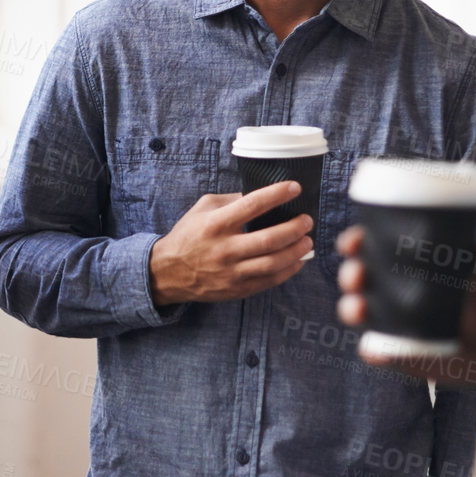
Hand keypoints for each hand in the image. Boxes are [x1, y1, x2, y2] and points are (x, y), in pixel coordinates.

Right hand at [149, 181, 313, 304]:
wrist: (168, 272)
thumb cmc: (188, 236)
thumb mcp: (203, 209)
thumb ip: (231, 201)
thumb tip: (261, 195)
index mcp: (215, 224)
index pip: (252, 205)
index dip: (277, 195)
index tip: (294, 188)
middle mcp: (224, 249)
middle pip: (269, 238)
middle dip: (294, 227)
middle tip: (307, 220)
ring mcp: (232, 272)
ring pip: (273, 262)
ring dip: (296, 250)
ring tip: (307, 240)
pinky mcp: (237, 289)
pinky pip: (270, 280)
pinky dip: (288, 270)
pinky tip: (297, 260)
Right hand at [334, 227, 475, 388]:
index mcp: (402, 266)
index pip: (369, 248)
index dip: (355, 243)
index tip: (355, 241)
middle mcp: (388, 291)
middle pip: (356, 278)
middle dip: (350, 274)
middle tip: (357, 275)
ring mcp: (388, 323)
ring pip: (356, 311)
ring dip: (351, 308)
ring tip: (360, 309)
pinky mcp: (392, 352)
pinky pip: (373, 352)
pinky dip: (370, 351)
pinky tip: (375, 350)